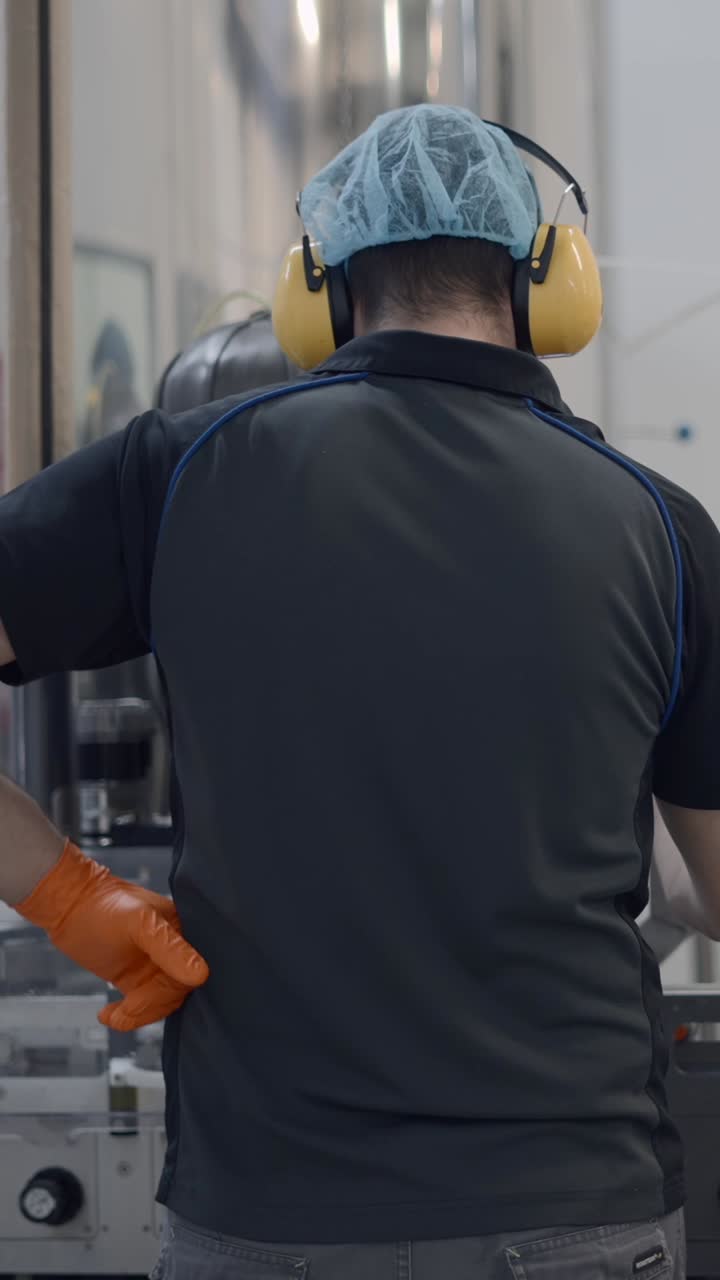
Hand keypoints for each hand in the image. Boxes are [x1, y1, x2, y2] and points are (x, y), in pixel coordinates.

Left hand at [15, 842, 208, 1030]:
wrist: (69, 906)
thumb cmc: (103, 906)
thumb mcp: (138, 924)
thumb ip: (169, 948)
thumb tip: (201, 975)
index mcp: (185, 930)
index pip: (192, 970)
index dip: (169, 989)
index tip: (141, 996)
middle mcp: (175, 950)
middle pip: (176, 991)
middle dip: (150, 1004)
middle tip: (126, 1007)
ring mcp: (156, 966)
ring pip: (160, 1003)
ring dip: (137, 1014)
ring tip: (114, 1014)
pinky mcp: (138, 980)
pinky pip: (143, 1005)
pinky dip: (127, 1016)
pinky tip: (109, 1015)